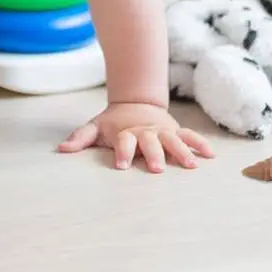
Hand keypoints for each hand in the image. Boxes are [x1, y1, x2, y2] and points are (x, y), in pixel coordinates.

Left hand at [58, 102, 214, 172]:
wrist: (136, 103)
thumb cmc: (114, 122)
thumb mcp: (95, 127)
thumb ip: (80, 138)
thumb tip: (61, 149)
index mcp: (126, 133)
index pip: (123, 142)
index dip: (122, 152)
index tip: (120, 166)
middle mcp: (146, 132)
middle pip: (150, 142)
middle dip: (154, 154)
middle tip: (157, 169)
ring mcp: (162, 131)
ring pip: (173, 140)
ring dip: (182, 152)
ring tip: (191, 166)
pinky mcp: (175, 130)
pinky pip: (189, 136)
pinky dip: (199, 144)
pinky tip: (210, 156)